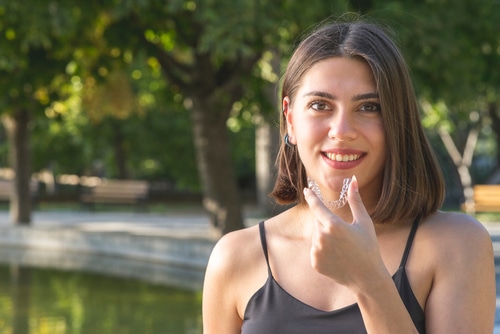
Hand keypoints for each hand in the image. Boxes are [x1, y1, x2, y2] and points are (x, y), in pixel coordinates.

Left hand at [304, 175, 386, 289]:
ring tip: (341, 248)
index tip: (306, 190)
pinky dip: (323, 250)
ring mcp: (317, 251)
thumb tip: (353, 181)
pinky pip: (315, 249)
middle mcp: (322, 237)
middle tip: (343, 235)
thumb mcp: (364, 222)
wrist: (366, 277)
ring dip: (324, 237)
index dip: (311, 197)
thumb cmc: (368, 247)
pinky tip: (336, 257)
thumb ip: (355, 201)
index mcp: (334, 225)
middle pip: (318, 222)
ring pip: (316, 236)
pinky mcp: (315, 262)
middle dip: (327, 224)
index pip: (317, 206)